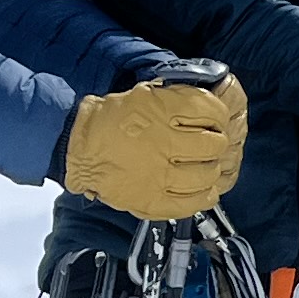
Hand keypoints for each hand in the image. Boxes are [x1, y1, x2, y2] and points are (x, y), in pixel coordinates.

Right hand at [62, 67, 248, 221]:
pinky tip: (203, 190)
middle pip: (215, 144)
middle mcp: (164, 142)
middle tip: (210, 144)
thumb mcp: (143, 95)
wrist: (78, 149)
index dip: (220, 115)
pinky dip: (204, 196)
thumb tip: (206, 101)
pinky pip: (193, 203)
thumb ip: (175, 99)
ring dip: (211, 170)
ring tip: (205, 167)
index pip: (212, 110)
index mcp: (162, 111)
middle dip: (217, 143)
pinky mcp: (154, 200)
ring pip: (207, 175)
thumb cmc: (107, 121)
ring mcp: (161, 175)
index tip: (217, 119)